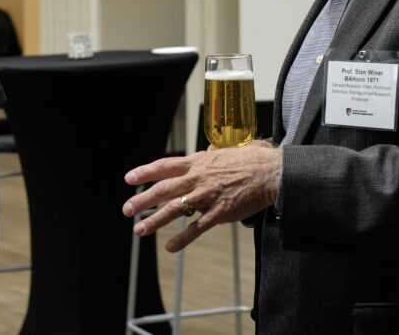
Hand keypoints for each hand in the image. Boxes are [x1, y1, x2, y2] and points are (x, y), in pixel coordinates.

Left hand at [121, 141, 282, 251]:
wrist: (272, 173)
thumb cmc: (253, 160)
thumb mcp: (228, 150)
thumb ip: (214, 153)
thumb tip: (208, 152)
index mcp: (198, 162)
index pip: (165, 166)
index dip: (145, 172)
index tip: (129, 179)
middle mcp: (198, 178)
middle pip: (163, 189)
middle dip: (142, 200)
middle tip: (127, 209)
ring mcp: (207, 196)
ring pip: (175, 210)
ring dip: (154, 220)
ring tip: (139, 229)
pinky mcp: (219, 213)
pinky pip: (197, 228)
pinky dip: (183, 239)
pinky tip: (170, 247)